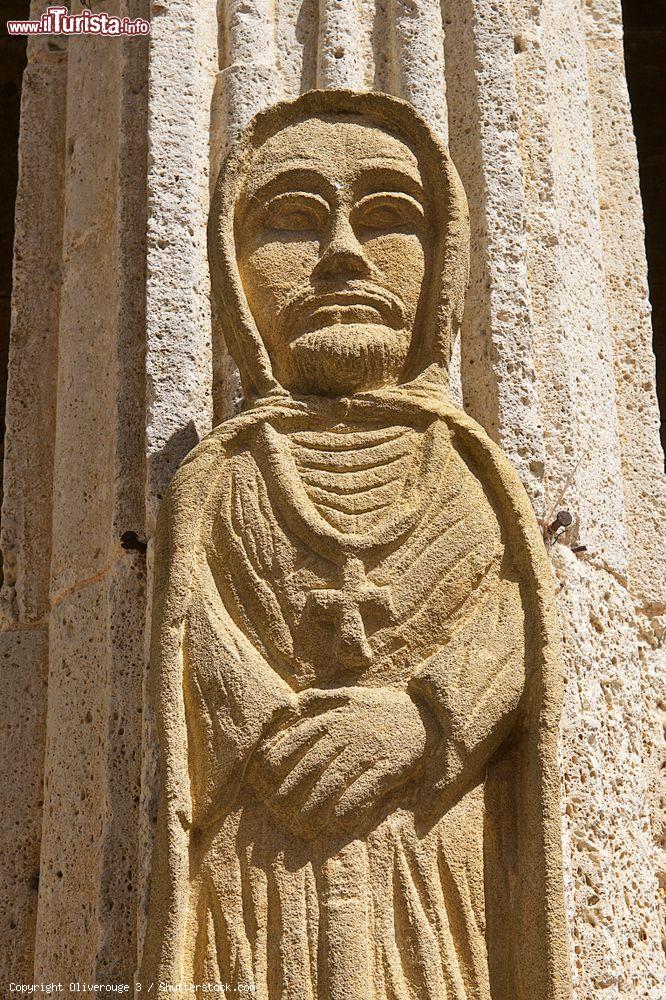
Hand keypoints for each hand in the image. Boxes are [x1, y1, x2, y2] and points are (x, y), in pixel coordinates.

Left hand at [250, 687, 428, 838]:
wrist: (424, 715)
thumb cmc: (378, 709)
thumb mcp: (347, 696)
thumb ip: (318, 700)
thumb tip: (289, 705)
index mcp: (335, 716)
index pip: (298, 739)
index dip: (279, 760)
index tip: (267, 778)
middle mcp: (348, 731)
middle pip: (311, 766)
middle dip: (292, 791)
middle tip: (280, 810)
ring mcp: (368, 749)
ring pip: (333, 782)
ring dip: (315, 806)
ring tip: (304, 823)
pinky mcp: (388, 766)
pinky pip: (363, 791)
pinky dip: (348, 808)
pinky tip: (337, 820)